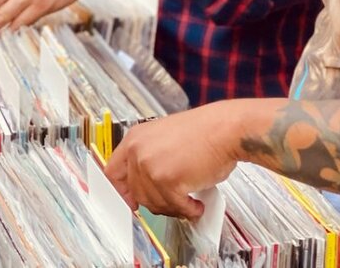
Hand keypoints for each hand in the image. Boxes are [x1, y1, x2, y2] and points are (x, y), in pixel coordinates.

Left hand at [105, 102, 242, 219]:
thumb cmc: (205, 132)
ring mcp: (151, 166)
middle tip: (173, 202)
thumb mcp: (165, 138)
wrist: (226, 128)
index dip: (121, 192)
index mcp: (135, 138)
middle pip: (136, 193)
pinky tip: (196, 205)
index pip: (113, 173)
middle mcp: (138, 151)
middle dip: (157, 202)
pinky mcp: (168, 180)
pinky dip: (188, 210)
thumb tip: (147, 187)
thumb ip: (151, 158)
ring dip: (174, 207)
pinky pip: (175, 207)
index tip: (131, 202)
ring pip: (155, 203)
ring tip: (189, 201)